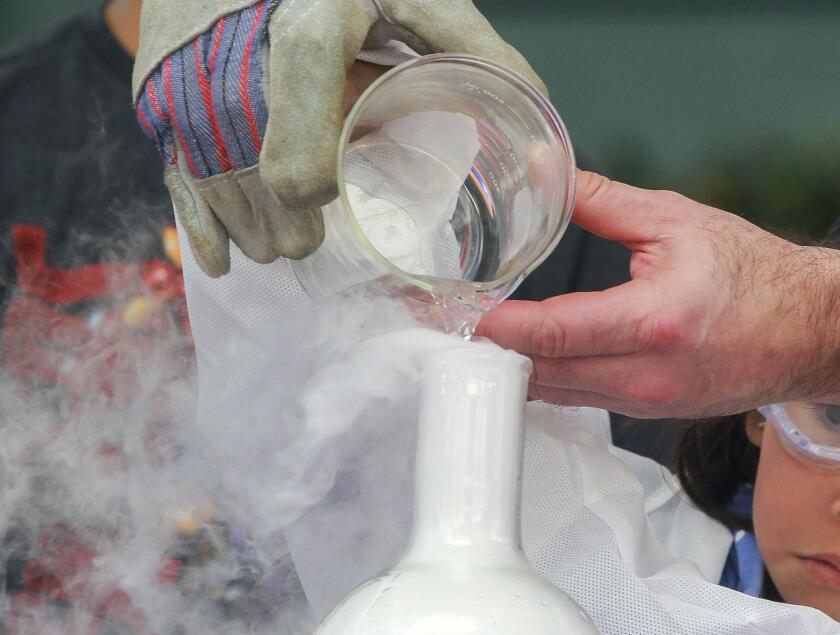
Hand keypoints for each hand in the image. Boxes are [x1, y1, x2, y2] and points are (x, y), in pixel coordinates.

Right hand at [133, 0, 543, 276]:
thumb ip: (474, 52)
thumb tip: (538, 127)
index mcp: (306, 30)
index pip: (294, 137)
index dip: (307, 182)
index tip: (323, 202)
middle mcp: (234, 57)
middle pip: (248, 173)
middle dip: (279, 224)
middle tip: (305, 247)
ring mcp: (186, 75)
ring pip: (209, 176)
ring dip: (244, 226)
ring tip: (277, 250)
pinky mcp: (159, 86)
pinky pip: (171, 165)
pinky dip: (195, 219)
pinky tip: (216, 257)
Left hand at [479, 172, 839, 433]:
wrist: (815, 334)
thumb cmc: (757, 276)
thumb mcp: (678, 221)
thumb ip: (600, 201)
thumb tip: (545, 171)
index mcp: (655, 322)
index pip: (552, 334)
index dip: (493, 328)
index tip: (447, 314)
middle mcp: (647, 376)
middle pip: (540, 376)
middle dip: (484, 353)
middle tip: (435, 325)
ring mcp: (647, 404)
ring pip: (554, 394)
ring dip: (509, 369)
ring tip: (465, 337)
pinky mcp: (648, 413)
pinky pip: (579, 399)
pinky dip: (543, 378)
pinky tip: (518, 355)